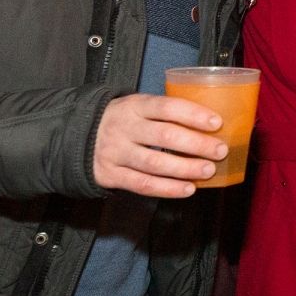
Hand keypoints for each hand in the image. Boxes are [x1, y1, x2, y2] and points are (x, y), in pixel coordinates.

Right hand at [93, 93, 228, 197]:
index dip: (193, 114)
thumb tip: (210, 124)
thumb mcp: (137, 107)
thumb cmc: (123, 121)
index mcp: (134, 106)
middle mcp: (123, 128)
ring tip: (208, 170)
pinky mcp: (111, 175)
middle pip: (164, 136)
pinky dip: (168, 189)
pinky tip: (188, 189)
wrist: (76, 135)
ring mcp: (115, 152)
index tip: (216, 122)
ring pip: (155, 163)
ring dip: (186, 168)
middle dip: (196, 144)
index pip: (166, 107)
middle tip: (220, 150)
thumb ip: (164, 113)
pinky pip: (143, 184)